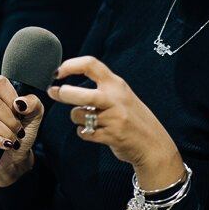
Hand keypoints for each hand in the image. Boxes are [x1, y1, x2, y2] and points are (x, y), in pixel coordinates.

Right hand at [0, 75, 43, 186]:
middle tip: (18, 131)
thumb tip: (19, 103)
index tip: (20, 113)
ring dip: (4, 131)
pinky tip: (3, 144)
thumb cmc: (20, 132)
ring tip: (12, 140)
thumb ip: (33, 103)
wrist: (12, 156)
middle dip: (10, 120)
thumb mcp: (33, 115)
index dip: (11, 98)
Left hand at [48, 56, 184, 189]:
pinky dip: (83, 132)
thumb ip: (102, 88)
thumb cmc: (133, 118)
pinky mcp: (111, 136)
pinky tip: (93, 132)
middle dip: (64, 94)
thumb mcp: (122, 95)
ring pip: (78, 115)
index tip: (58, 72)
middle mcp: (115, 99)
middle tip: (54, 92)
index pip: (91, 64)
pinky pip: (84, 132)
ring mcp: (114, 118)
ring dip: (77, 118)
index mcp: (117, 84)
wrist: (154, 145)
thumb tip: (67, 85)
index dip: (70, 65)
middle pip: (81, 94)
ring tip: (88, 119)